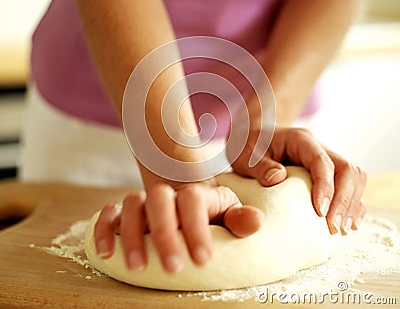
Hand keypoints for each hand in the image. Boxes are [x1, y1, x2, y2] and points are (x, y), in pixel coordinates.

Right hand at [93, 181, 262, 272]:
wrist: (189, 204)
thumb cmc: (211, 215)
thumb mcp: (228, 216)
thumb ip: (239, 219)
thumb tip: (256, 222)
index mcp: (195, 194)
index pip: (192, 199)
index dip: (196, 226)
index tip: (203, 259)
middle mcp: (168, 195)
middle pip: (158, 198)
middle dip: (164, 232)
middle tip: (173, 267)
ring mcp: (144, 202)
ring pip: (131, 203)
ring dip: (132, 234)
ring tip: (138, 267)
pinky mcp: (123, 215)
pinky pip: (108, 214)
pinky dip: (104, 229)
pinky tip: (106, 252)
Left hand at [227, 126, 366, 234]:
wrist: (252, 138)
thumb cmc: (249, 147)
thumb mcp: (246, 155)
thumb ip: (260, 166)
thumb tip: (278, 179)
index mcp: (300, 140)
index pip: (321, 161)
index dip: (325, 186)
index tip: (320, 212)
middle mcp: (318, 147)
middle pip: (346, 169)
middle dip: (344, 200)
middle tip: (334, 228)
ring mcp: (326, 159)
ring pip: (353, 177)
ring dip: (351, 204)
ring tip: (341, 230)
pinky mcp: (328, 173)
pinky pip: (350, 186)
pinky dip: (352, 204)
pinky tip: (347, 224)